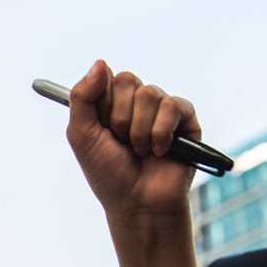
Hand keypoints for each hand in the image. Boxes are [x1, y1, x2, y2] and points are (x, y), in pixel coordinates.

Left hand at [64, 60, 199, 214]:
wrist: (137, 204)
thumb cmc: (108, 173)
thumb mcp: (81, 136)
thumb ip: (82, 97)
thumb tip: (101, 63)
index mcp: (112, 101)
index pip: (107, 78)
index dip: (103, 106)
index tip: (103, 130)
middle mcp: (137, 101)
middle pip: (128, 81)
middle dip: (120, 119)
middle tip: (122, 143)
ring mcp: (162, 109)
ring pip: (150, 95)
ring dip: (140, 131)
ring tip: (141, 152)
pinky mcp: (186, 119)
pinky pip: (173, 106)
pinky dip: (161, 133)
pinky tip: (161, 152)